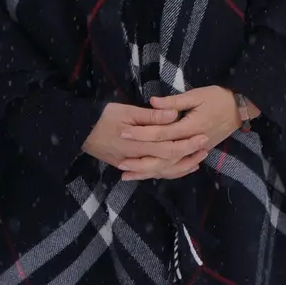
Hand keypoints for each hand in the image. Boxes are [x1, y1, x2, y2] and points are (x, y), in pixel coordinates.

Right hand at [82, 103, 205, 173]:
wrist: (80, 131)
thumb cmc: (104, 117)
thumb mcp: (127, 111)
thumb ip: (151, 116)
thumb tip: (173, 115)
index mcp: (139, 143)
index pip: (169, 147)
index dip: (188, 144)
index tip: (203, 136)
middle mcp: (137, 158)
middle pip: (168, 162)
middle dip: (188, 156)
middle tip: (205, 148)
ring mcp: (132, 165)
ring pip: (160, 172)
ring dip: (180, 168)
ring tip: (197, 161)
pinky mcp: (127, 166)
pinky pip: (150, 173)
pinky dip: (165, 172)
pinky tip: (175, 168)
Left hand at [118, 86, 247, 181]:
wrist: (241, 107)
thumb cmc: (219, 97)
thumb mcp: (197, 95)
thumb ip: (173, 101)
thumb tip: (151, 103)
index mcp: (190, 126)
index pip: (160, 133)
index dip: (141, 134)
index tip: (124, 133)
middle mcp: (191, 142)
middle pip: (163, 156)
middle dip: (141, 160)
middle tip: (120, 164)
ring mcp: (196, 150)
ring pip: (170, 166)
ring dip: (149, 171)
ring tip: (129, 175)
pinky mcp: (198, 152)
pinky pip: (179, 167)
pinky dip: (165, 172)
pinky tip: (151, 174)